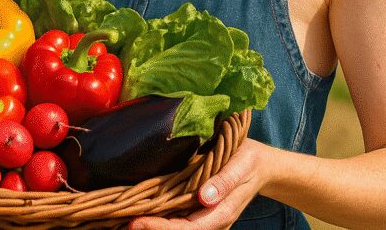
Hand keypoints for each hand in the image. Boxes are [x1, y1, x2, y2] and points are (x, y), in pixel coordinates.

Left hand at [128, 139, 268, 229]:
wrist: (261, 165)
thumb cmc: (250, 161)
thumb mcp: (241, 165)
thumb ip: (224, 182)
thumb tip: (204, 197)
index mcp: (221, 214)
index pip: (188, 229)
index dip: (162, 229)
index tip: (138, 222)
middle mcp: (211, 221)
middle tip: (123, 222)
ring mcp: (204, 218)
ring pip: (177, 228)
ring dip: (153, 226)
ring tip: (125, 218)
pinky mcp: (198, 210)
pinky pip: (177, 220)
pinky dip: (160, 218)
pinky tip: (142, 211)